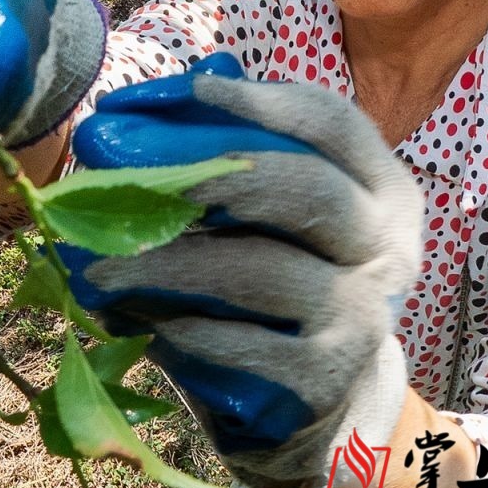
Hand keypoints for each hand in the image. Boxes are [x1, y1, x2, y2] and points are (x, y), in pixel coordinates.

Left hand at [58, 53, 421, 487]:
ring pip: (261, 270)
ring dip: (167, 265)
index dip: (269, 102)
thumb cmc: (282, 279)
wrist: (326, 398)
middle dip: (220, 180)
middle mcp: (386, 249)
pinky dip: (183, 329)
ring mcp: (363, 317)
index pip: (336, 125)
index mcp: (381, 191)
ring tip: (100, 267)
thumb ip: (236, 161)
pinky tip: (138, 321)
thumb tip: (140, 113)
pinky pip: (243, 344)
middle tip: (142, 185)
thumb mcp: (281, 219)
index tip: (199, 88)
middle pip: (311, 191)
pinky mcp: (325, 378)